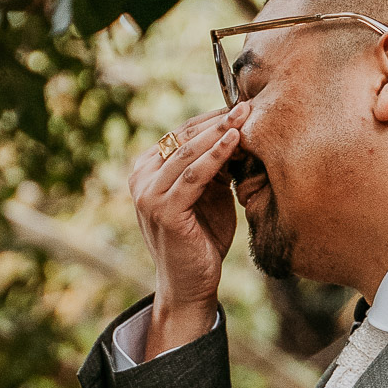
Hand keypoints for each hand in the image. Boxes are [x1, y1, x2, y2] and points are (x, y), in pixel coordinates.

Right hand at [128, 101, 248, 356]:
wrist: (191, 284)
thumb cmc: (202, 239)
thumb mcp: (210, 194)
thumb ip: (215, 166)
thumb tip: (238, 130)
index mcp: (146, 171)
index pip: (181, 135)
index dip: (212, 119)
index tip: (242, 106)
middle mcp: (140, 179)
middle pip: (183, 139)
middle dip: (217, 121)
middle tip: (247, 104)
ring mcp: (147, 195)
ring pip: (188, 153)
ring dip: (219, 132)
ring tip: (245, 115)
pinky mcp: (163, 210)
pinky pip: (193, 175)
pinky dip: (215, 155)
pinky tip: (234, 141)